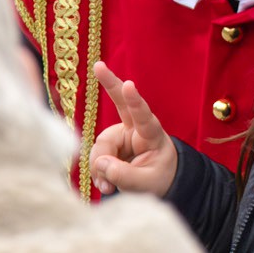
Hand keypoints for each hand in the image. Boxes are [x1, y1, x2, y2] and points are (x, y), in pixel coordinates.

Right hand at [87, 61, 177, 197]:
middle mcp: (135, 129)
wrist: (156, 181)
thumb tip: (100, 163)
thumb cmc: (158, 177)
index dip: (135, 100)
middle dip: (109, 83)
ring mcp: (120, 135)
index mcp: (152, 134)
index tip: (130, 84)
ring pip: (100, 146)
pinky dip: (97, 173)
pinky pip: (95, 157)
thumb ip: (125, 176)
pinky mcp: (109, 144)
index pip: (144, 116)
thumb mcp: (147, 184)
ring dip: (100, 168)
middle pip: (120, 103)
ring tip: (110, 187)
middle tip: (98, 65)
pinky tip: (105, 185)